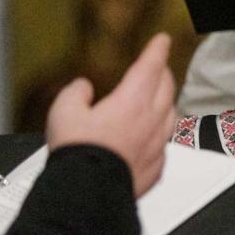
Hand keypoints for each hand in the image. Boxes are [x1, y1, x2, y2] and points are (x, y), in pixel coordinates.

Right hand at [45, 32, 176, 196]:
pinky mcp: (157, 167)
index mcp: (132, 102)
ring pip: (171, 115)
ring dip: (166, 102)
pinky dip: (159, 133)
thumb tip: (82, 88)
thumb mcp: (63, 112)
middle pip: (166, 88)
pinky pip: (164, 144)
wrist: (87, 193)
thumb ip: (75, 94)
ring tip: (158, 98)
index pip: (150, 67)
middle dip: (163, 73)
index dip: (157, 50)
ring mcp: (157, 145)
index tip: (162, 41)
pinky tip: (151, 136)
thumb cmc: (78, 154)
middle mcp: (151, 121)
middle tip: (158, 67)